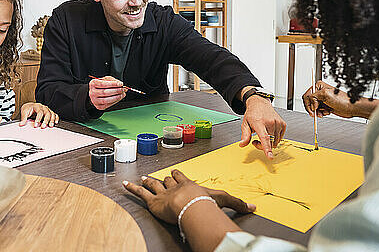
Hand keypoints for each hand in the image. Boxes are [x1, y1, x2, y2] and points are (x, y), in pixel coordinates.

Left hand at [19, 103, 58, 127]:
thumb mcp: (24, 112)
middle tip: (43, 126)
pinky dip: (56, 118)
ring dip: (52, 120)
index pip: (39, 112)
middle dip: (46, 120)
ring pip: (52, 114)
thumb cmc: (28, 108)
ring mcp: (47, 109)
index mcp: (37, 106)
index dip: (38, 119)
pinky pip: (55, 114)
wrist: (30, 106)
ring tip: (50, 126)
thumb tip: (21, 124)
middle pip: (47, 113)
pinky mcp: (50, 112)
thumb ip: (23, 118)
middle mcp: (43, 107)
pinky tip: (55, 122)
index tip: (36, 125)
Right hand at [88, 76, 126, 109]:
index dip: (113, 84)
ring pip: (106, 100)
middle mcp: (92, 92)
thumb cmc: (102, 85)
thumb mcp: (106, 79)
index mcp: (93, 83)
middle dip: (116, 90)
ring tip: (123, 94)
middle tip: (123, 89)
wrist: (97, 93)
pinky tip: (119, 97)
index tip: (120, 83)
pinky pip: (108, 105)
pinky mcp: (99, 106)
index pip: (103, 84)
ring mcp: (95, 100)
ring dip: (117, 97)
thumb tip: (120, 84)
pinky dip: (115, 101)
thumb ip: (112, 80)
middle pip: (105, 92)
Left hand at [123, 169, 254, 224]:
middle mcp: (175, 186)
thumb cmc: (205, 202)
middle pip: (168, 180)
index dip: (178, 175)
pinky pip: (140, 194)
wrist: (191, 205)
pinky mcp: (153, 202)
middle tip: (161, 176)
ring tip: (144, 178)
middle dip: (164, 178)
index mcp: (189, 184)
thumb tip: (254, 208)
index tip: (176, 172)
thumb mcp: (224, 201)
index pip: (182, 177)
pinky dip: (132, 189)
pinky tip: (124, 186)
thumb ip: (237, 204)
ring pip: (154, 185)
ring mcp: (162, 193)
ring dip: (148, 181)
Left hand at [239, 95, 285, 158]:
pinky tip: (269, 132)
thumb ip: (245, 135)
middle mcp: (270, 122)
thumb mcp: (245, 124)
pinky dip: (274, 139)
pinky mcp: (283, 124)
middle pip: (270, 143)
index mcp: (259, 123)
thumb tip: (242, 144)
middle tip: (255, 141)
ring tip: (263, 135)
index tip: (270, 157)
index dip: (267, 149)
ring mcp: (278, 123)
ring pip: (275, 142)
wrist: (260, 104)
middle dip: (262, 146)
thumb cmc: (252, 114)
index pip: (264, 138)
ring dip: (269, 143)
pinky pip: (280, 138)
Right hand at [302, 81, 378, 118]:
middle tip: (316, 112)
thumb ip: (314, 96)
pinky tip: (326, 112)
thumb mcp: (325, 95)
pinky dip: (321, 113)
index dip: (308, 103)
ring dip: (317, 112)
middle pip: (308, 102)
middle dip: (312, 108)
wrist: (350, 108)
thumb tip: (311, 104)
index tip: (312, 108)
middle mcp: (319, 92)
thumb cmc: (342, 100)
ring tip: (323, 112)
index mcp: (319, 86)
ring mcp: (322, 99)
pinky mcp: (324, 106)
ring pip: (313, 107)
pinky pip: (318, 111)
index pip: (307, 95)